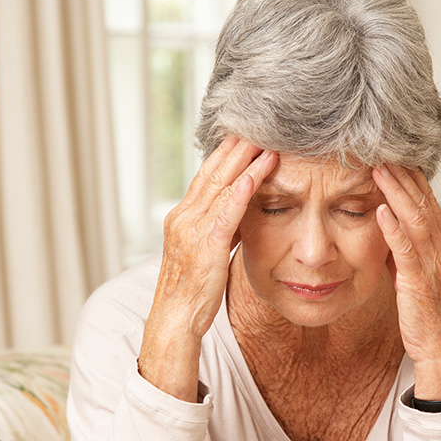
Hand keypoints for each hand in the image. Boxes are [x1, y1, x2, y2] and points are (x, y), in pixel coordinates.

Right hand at [138, 138, 277, 400]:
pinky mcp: (205, 246)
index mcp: (184, 216)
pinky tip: (257, 174)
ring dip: (243, 160)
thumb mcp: (207, 252)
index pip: (207, 175)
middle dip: (236, 146)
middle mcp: (184, 216)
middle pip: (213, 172)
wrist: (175, 320)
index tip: (246, 131)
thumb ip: (220, 228)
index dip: (227, 152)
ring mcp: (191, 230)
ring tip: (265, 137)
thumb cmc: (194, 290)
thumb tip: (242, 212)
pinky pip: (226, 212)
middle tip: (258, 120)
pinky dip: (241, 191)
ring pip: (220, 186)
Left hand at [372, 164, 440, 399]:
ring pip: (416, 219)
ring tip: (379, 169)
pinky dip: (393, 229)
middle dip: (404, 176)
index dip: (412, 178)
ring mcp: (434, 264)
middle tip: (383, 151)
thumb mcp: (415, 273)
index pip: (429, 202)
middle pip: (424, 203)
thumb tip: (385, 226)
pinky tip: (380, 211)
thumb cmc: (427, 313)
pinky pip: (406, 250)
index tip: (394, 156)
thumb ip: (403, 249)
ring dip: (397, 192)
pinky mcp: (419, 282)